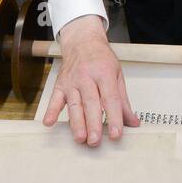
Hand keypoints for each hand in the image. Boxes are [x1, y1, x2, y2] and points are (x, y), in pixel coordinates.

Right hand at [42, 15, 139, 145]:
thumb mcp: (117, 75)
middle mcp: (87, 77)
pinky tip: (49, 123)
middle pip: (91, 103)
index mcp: (104, 74)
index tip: (116, 134)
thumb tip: (133, 122)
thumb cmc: (101, 59)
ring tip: (80, 138)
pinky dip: (51, 111)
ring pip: (74, 104)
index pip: (111, 99)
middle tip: (95, 141)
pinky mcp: (60, 84)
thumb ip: (123, 101)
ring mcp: (71, 81)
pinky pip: (55, 99)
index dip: (114, 118)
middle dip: (93, 124)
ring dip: (76, 123)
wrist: (82, 41)